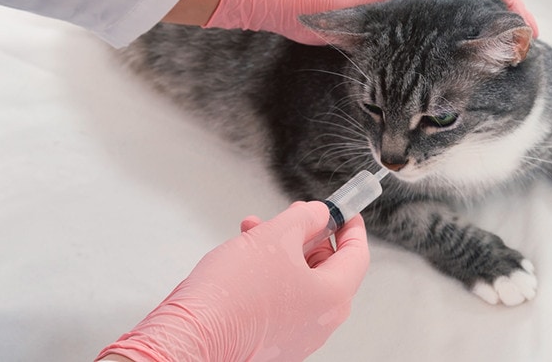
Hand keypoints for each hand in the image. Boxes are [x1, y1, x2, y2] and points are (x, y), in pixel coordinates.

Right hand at [96, 202, 369, 361]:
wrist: (195, 336)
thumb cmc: (234, 294)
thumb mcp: (275, 236)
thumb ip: (304, 219)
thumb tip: (318, 214)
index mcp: (333, 297)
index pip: (357, 255)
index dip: (350, 227)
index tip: (345, 211)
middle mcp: (321, 321)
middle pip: (328, 268)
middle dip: (309, 236)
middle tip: (294, 216)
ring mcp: (298, 334)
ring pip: (301, 281)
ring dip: (284, 251)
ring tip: (257, 230)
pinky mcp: (273, 340)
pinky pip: (284, 299)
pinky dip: (272, 274)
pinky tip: (247, 257)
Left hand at [204, 0, 536, 43]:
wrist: (307, 7)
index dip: (510, 5)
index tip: (529, 32)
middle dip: (499, 20)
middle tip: (520, 51)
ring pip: (457, 9)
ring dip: (478, 30)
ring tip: (501, 57)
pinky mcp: (400, 8)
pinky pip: (437, 21)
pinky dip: (454, 35)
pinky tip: (464, 56)